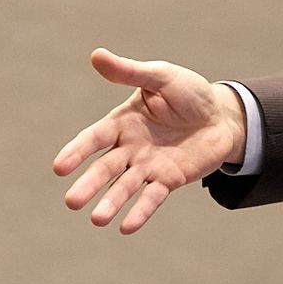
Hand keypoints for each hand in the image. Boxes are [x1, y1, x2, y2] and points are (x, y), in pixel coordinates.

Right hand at [52, 49, 247, 233]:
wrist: (222, 116)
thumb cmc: (189, 92)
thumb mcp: (162, 76)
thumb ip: (131, 72)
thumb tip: (97, 55)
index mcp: (122, 122)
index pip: (94, 138)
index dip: (77, 151)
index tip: (60, 167)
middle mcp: (130, 147)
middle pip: (105, 168)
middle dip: (89, 184)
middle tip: (71, 202)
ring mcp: (148, 166)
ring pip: (125, 187)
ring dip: (111, 203)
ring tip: (98, 220)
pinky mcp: (169, 180)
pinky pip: (152, 197)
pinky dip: (140, 212)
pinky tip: (127, 227)